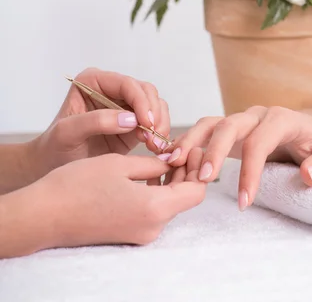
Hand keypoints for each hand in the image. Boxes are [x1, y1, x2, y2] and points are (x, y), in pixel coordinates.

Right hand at [0, 154, 205, 257]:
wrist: (44, 215)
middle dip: (185, 172)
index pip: (197, 191)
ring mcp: (140, 235)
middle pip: (185, 199)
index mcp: (154, 209)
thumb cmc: (78, 185)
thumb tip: (174, 159)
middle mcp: (152, 228)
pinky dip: (156, 192)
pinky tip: (146, 172)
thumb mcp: (121, 164)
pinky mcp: (128, 235)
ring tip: (162, 156)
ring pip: (169, 204)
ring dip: (171, 181)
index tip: (190, 147)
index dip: (197, 167)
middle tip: (178, 147)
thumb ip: (154, 163)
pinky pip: (153, 212)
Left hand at [31, 68, 170, 178]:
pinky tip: (155, 147)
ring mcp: (124, 106)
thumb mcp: (67, 133)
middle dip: (154, 113)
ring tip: (155, 146)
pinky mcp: (133, 123)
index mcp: (93, 81)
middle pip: (146, 91)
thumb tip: (130, 119)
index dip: (141, 101)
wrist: (53, 167)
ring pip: (155, 104)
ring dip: (160, 123)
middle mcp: (111, 89)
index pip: (126, 83)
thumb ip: (96, 121)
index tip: (147, 123)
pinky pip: (155, 121)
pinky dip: (159, 132)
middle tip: (154, 138)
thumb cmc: (54, 148)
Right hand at [167, 106, 311, 208]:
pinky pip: (205, 131)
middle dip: (214, 151)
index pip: (260, 141)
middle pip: (229, 125)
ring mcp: (241, 120)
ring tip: (174, 163)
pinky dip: (188, 142)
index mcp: (282, 119)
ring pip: (211, 123)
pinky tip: (173, 159)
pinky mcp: (231, 130)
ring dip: (192, 141)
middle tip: (203, 179)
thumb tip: (308, 177)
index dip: (251, 171)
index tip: (246, 202)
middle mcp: (257, 115)